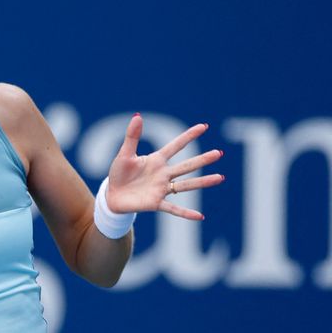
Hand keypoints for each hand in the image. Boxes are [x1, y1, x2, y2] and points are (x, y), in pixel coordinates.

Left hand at [105, 115, 224, 219]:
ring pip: (185, 185)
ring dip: (202, 182)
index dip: (188, 136)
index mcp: (157, 160)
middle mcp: (163, 174)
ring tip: (220, 177)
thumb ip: (132, 137)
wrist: (112, 195)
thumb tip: (137, 116)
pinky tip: (199, 216)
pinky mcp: (155, 203)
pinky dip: (185, 213)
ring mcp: (161, 189)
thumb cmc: (119, 174)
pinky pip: (173, 208)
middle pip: (186, 166)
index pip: (175, 146)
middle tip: (218, 153)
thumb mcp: (124, 155)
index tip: (203, 126)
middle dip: (202, 160)